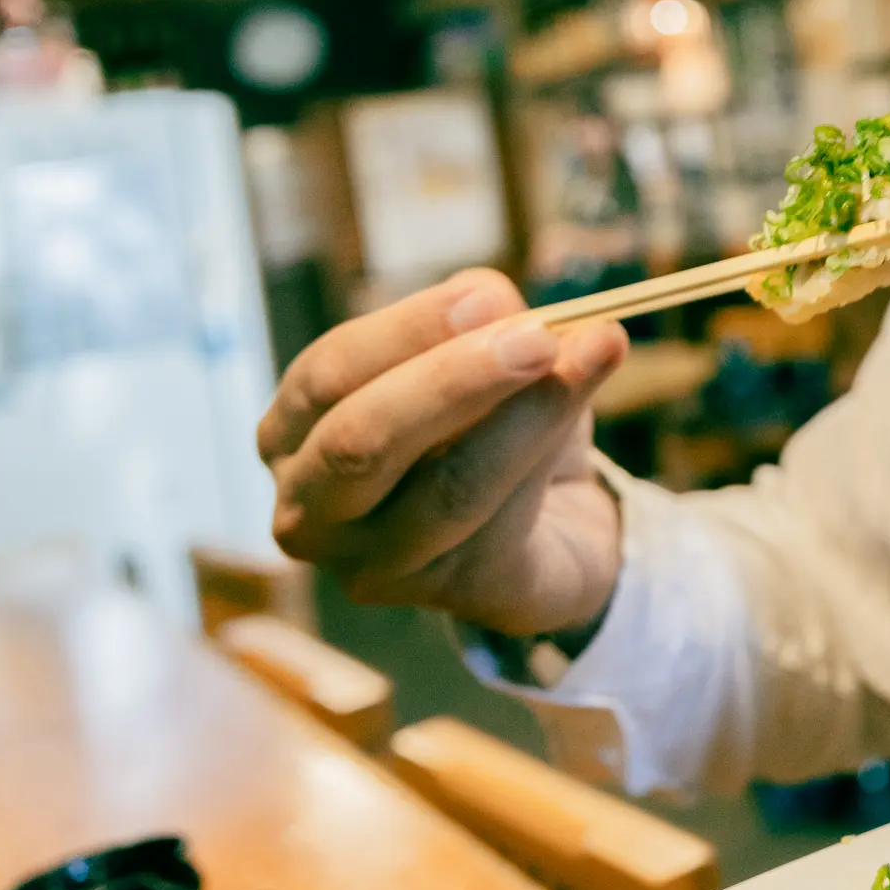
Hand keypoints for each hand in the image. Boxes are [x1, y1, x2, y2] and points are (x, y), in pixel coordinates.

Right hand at [257, 269, 628, 638]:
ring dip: (530, 414)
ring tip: (596, 349)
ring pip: (448, 487)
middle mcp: (310, 509)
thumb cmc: (487, 426)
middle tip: (540, 335)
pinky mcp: (445, 597)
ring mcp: (369, 567)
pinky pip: (504, 524)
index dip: (410, 329)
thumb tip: (519, 310)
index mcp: (293, 432)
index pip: (329, 373)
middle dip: (456, 379)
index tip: (491, 293)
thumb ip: (488, 331)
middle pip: (365, 440)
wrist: (545, 526)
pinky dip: (556, 455)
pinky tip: (592, 404)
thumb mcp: (476, 363)